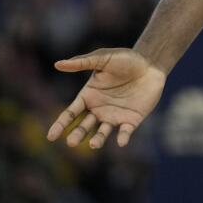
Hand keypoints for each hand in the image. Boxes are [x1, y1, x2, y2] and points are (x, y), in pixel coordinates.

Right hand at [46, 48, 166, 149]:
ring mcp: (114, 116)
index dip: (60, 125)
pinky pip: (125, 132)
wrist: (151, 64)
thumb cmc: (125, 59)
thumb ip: (82, 63)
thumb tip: (57, 64)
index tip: (51, 136)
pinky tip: (121, 141)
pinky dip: (122, 137)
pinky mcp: (131, 120)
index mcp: (88, 96)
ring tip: (94, 144)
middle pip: (83, 126)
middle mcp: (98, 109)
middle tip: (72, 142)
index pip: (70, 113)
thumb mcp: (103, 58)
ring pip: (102, 132)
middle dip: (77, 134)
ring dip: (97, 140)